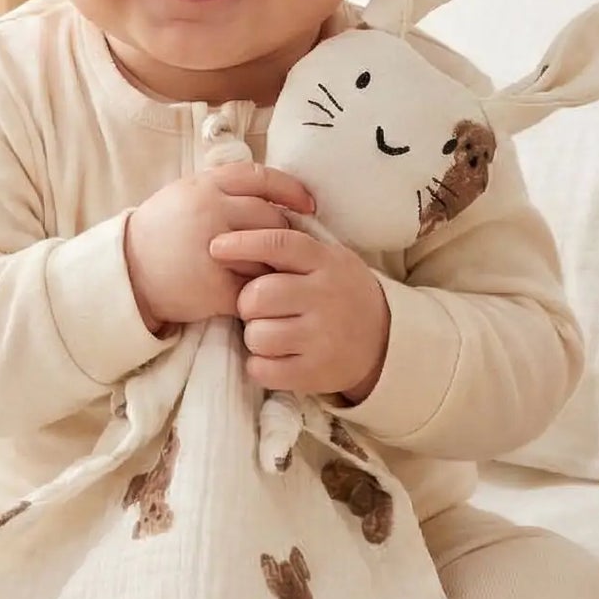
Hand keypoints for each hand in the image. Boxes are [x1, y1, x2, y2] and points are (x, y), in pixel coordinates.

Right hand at [124, 163, 316, 332]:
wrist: (128, 273)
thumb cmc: (161, 231)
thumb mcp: (186, 194)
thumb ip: (225, 188)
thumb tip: (275, 192)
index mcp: (206, 187)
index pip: (263, 179)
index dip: (292, 190)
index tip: (309, 204)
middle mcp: (211, 214)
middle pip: (272, 219)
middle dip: (284, 234)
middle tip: (285, 247)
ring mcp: (214, 252)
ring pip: (268, 256)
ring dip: (274, 265)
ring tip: (269, 270)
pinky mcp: (216, 288)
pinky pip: (255, 288)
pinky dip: (261, 292)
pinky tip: (258, 293)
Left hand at [207, 227, 389, 401]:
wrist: (383, 341)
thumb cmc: (339, 292)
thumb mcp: (327, 260)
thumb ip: (291, 248)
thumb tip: (238, 226)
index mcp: (327, 262)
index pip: (280, 244)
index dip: (243, 243)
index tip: (216, 248)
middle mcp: (327, 297)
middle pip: (258, 295)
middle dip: (247, 302)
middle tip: (257, 307)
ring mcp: (323, 337)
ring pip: (256, 335)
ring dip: (254, 336)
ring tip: (272, 333)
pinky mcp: (315, 372)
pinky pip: (262, 369)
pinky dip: (260, 365)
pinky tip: (275, 357)